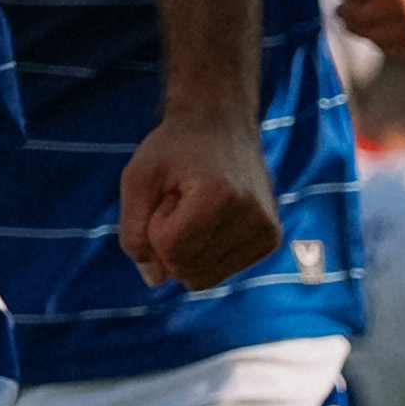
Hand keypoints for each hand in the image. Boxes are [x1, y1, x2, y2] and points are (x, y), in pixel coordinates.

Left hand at [116, 129, 283, 292]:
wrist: (221, 125)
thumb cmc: (174, 149)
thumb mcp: (137, 178)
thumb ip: (133, 232)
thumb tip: (154, 281)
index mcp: (220, 197)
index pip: (168, 249)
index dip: (154, 224)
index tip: (168, 193)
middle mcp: (252, 218)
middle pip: (185, 270)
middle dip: (169, 241)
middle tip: (182, 201)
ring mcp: (267, 232)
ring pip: (203, 278)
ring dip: (188, 249)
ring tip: (197, 210)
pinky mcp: (271, 241)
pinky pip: (220, 272)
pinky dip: (205, 255)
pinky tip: (212, 220)